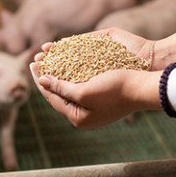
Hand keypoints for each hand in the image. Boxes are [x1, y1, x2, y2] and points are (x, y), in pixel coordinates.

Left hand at [30, 51, 162, 129]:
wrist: (143, 88)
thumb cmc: (115, 91)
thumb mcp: (84, 92)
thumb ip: (61, 88)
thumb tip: (41, 81)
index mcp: (77, 118)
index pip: (51, 97)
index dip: (40, 79)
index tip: (32, 64)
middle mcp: (83, 114)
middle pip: (58, 92)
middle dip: (47, 75)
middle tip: (36, 60)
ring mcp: (92, 105)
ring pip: (68, 87)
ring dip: (57, 72)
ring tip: (48, 58)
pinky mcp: (100, 96)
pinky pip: (80, 84)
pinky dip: (71, 73)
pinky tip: (66, 63)